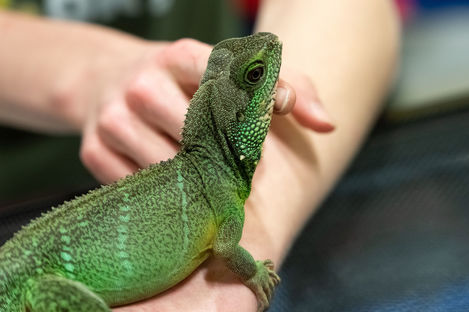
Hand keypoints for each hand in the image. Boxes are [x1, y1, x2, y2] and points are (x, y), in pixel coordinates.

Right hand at [77, 38, 332, 183]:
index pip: (226, 86)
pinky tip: (176, 188)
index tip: (263, 139)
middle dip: (223, 159)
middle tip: (238, 172)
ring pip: (169, 167)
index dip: (252, 117)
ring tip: (207, 182)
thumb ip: (289, 88)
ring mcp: (114, 117)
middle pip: (198, 136)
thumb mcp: (232, 72)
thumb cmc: (185, 83)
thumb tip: (326, 124)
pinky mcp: (94, 149)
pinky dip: (163, 193)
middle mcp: (144, 82)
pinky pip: (139, 186)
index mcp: (181, 56)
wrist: (107, 79)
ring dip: (195, 182)